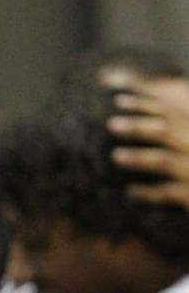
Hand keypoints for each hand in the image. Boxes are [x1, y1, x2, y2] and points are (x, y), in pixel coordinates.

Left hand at [107, 77, 188, 208]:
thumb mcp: (186, 139)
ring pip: (166, 161)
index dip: (145, 104)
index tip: (118, 100)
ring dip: (139, 158)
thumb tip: (150, 115)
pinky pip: (170, 193)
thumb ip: (176, 131)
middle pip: (168, 131)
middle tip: (111, 124)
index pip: (172, 113)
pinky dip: (149, 193)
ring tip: (116, 156)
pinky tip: (131, 192)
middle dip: (139, 127)